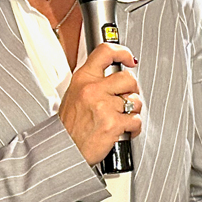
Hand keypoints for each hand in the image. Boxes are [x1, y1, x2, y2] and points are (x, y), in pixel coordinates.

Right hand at [58, 43, 141, 164]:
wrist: (65, 150)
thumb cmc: (69, 126)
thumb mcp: (74, 94)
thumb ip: (93, 82)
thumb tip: (114, 75)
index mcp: (83, 79)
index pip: (105, 53)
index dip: (122, 52)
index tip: (129, 59)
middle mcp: (93, 90)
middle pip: (128, 78)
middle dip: (132, 90)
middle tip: (126, 97)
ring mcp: (104, 107)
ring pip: (135, 101)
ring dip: (133, 111)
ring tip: (122, 117)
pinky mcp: (113, 124)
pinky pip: (136, 120)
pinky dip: (133, 127)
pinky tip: (124, 129)